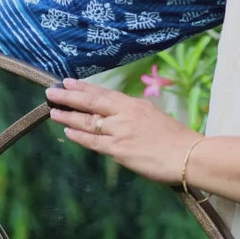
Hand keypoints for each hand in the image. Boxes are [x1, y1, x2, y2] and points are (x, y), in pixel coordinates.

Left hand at [46, 79, 199, 185]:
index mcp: (135, 105)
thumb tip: (120, 117)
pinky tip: (67, 131)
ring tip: (53, 111)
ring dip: (69, 116)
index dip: (84, 88)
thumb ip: (135, 116)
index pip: (104, 93)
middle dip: (69, 96)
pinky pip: (93, 142)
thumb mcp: (155, 118)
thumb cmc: (176, 140)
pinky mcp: (119, 150)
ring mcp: (120, 131)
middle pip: (92, 102)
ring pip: (88, 121)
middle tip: (51, 91)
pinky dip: (79, 136)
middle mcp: (125, 115)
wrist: (188, 156)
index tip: (68, 82)